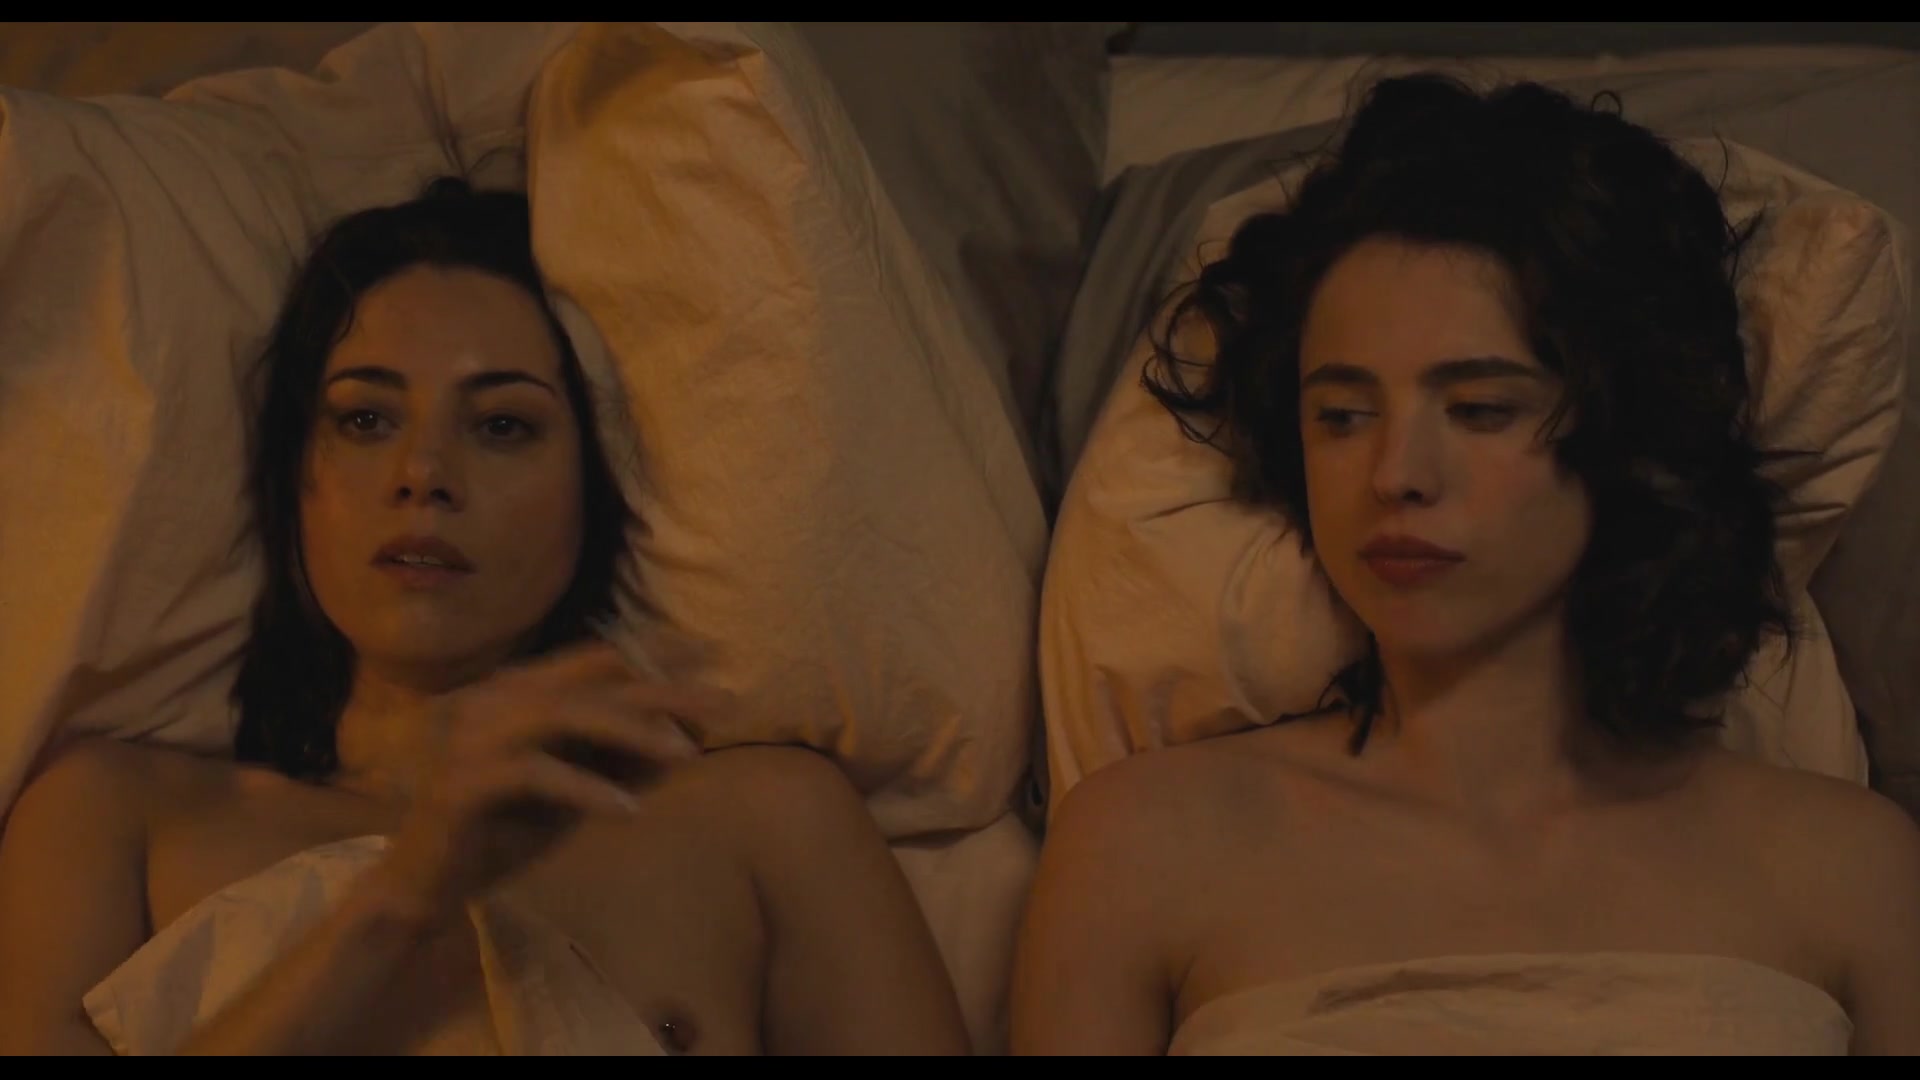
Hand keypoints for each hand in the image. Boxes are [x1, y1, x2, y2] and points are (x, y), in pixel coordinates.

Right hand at [372, 641, 726, 920]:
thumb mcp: (573, 796)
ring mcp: (470, 735)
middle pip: (588, 683)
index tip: (709, 674)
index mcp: (512, 693)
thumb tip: (686, 742)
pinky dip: (587, 789)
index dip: (653, 665)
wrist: (423, 885)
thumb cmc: (498, 834)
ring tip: (686, 754)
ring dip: (631, 732)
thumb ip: (618, 765)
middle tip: (721, 705)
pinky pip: (536, 774)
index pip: (592, 662)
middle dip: (660, 692)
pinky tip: (629, 810)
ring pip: (563, 714)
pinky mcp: (462, 781)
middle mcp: (489, 700)